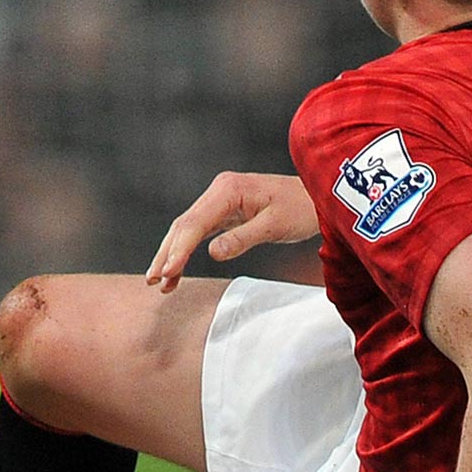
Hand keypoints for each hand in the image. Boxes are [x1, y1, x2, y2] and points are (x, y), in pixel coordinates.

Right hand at [145, 171, 318, 290]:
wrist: (318, 197)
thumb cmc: (301, 209)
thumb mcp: (274, 226)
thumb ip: (243, 239)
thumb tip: (212, 253)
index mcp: (228, 189)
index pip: (195, 223)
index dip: (178, 250)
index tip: (167, 272)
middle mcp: (219, 190)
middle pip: (184, 225)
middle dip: (167, 253)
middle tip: (153, 281)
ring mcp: (220, 199)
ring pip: (187, 229)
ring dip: (172, 254)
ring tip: (160, 282)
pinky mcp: (225, 210)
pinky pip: (199, 231)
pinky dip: (186, 250)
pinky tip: (177, 269)